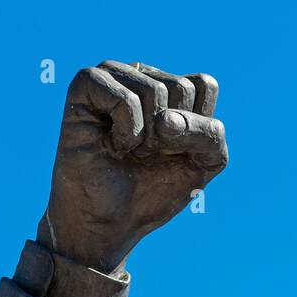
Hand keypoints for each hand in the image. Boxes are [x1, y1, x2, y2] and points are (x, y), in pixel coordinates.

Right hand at [37, 61, 227, 273]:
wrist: (110, 221)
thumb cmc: (152, 191)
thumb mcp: (202, 164)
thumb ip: (210, 136)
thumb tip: (165, 119)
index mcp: (171, 88)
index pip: (205, 86)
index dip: (196, 129)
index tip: (175, 150)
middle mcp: (142, 75)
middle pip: (182, 87)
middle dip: (171, 135)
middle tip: (146, 153)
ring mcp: (113, 75)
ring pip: (156, 91)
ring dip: (147, 137)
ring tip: (128, 150)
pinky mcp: (86, 83)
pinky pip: (125, 99)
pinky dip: (127, 132)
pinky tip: (111, 144)